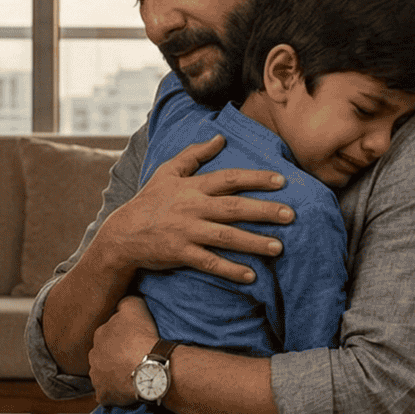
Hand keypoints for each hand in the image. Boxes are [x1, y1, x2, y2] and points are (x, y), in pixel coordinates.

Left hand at [88, 295, 160, 405]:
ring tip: (131, 374)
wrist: (149, 367)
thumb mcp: (134, 307)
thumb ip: (124, 302)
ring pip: (103, 374)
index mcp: (99, 335)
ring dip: (113, 374)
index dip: (120, 338)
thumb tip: (120, 303)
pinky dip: (114, 392)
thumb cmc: (142, 337)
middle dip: (113, 357)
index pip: (107, 334)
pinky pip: (106, 394)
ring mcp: (97, 377)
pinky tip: (126, 390)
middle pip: (103, 355)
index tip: (132, 341)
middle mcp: (93, 356)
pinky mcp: (103, 394)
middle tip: (131, 358)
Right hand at [96, 135, 291, 284]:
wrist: (123, 233)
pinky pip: (210, 262)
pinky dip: (230, 269)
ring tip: (279, 248)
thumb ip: (194, 154)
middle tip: (291, 215)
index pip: (229, 179)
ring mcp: (187, 232)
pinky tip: (251, 275)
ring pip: (226, 237)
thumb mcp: (167, 171)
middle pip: (234, 208)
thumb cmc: (150, 200)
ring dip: (254, 243)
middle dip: (264, 211)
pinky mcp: (181, 253)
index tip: (282, 181)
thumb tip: (220, 137)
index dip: (256, 179)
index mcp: (192, 187)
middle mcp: (192, 208)